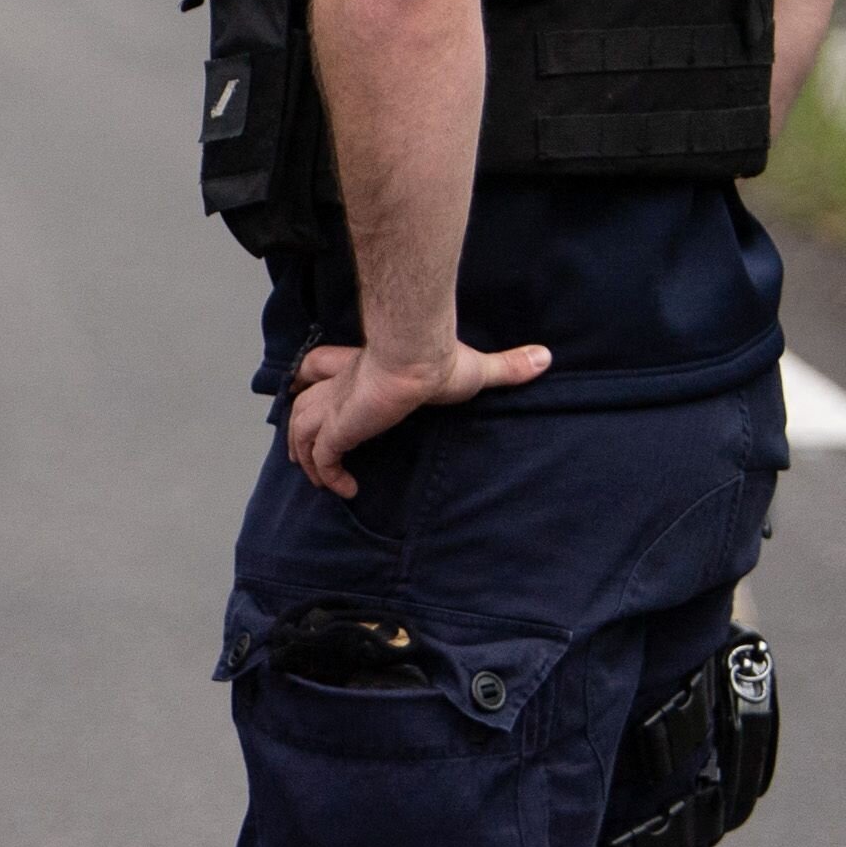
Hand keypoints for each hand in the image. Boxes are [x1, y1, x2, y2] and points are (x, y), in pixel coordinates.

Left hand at [284, 332, 553, 496]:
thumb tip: (545, 357)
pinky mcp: (339, 427)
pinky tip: (345, 490)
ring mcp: (336, 406)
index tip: (307, 393)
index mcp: (361, 365)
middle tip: (306, 453)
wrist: (421, 358)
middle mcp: (340, 385)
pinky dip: (327, 475)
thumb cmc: (441, 359)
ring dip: (307, 458)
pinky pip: (320, 458)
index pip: (316, 367)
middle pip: (302, 404)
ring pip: (301, 431)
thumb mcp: (476, 367)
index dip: (308, 382)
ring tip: (322, 479)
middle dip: (300, 429)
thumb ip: (507, 366)